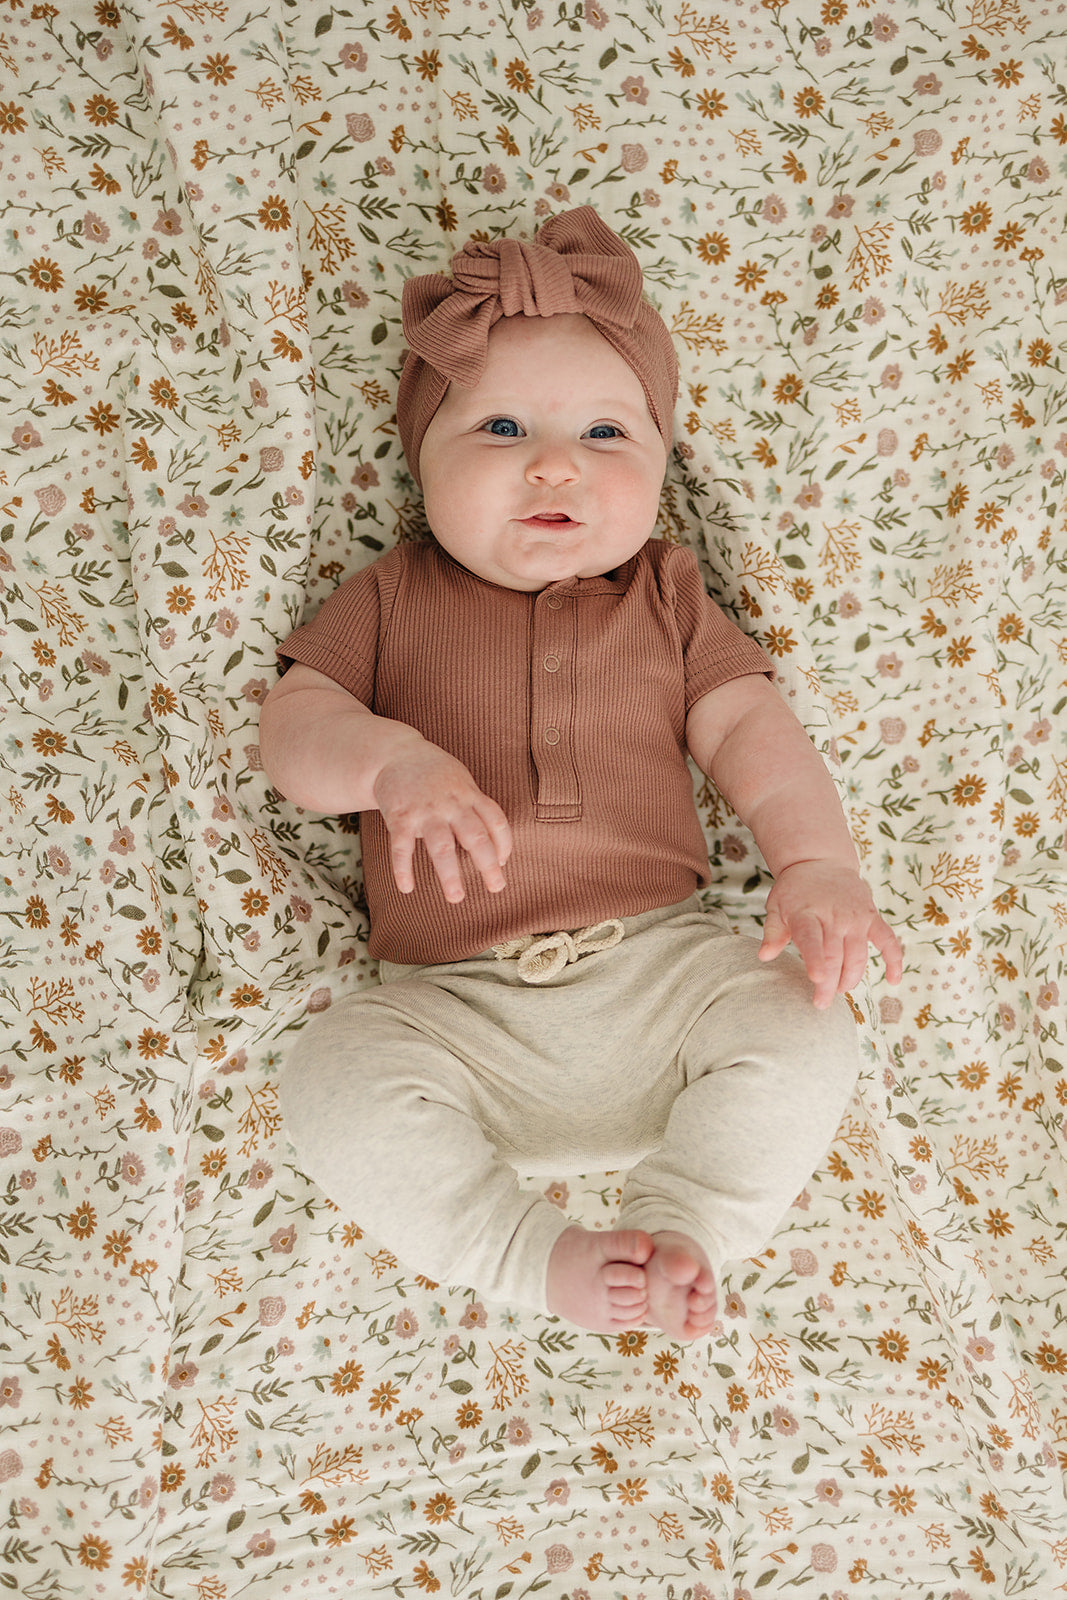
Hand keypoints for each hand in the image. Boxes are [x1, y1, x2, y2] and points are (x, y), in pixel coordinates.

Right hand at [373, 742, 512, 903]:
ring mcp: (425, 811)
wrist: (393, 753)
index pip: (496, 820)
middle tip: (496, 887)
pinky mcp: (399, 817)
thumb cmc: (434, 773)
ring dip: (450, 874)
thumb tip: (498, 848)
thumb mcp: (461, 781)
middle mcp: (451, 803)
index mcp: (469, 795)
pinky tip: (406, 888)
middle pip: (475, 836)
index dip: (504, 844)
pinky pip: (402, 847)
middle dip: (488, 864)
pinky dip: (403, 869)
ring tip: (456, 897)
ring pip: (442, 846)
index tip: (503, 863)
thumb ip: (477, 809)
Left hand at [758, 861, 903, 1008]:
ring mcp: (856, 917)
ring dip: (851, 978)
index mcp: (807, 913)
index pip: (811, 939)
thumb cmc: (794, 890)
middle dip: (830, 984)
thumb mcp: (776, 905)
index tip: (818, 980)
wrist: (819, 861)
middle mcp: (834, 916)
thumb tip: (764, 956)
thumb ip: (773, 932)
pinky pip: (887, 940)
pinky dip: (894, 960)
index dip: (815, 960)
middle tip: (821, 1003)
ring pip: (858, 955)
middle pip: (835, 955)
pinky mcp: (872, 917)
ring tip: (839, 992)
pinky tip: (893, 980)